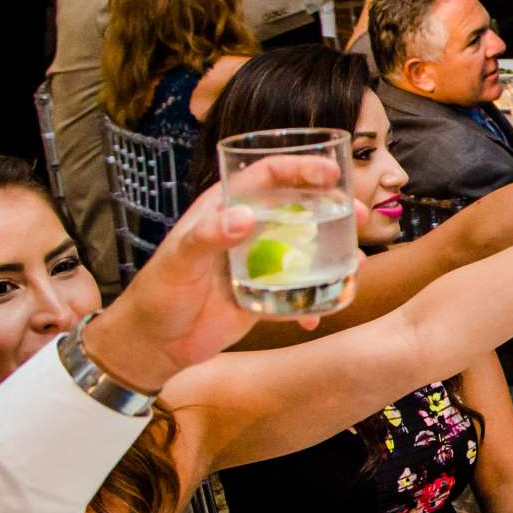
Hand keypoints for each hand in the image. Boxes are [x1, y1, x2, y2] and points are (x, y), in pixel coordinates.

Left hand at [88, 154, 355, 390]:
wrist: (154, 344)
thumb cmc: (157, 294)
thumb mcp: (178, 261)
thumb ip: (207, 236)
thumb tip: (243, 217)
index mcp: (224, 208)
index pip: (267, 176)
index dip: (300, 168)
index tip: (330, 173)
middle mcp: (248, 230)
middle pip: (298, 207)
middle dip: (332, 209)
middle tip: (357, 216)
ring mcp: (260, 262)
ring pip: (307, 248)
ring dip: (334, 254)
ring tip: (355, 265)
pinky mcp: (266, 294)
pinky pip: (300, 292)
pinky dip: (316, 302)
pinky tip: (319, 314)